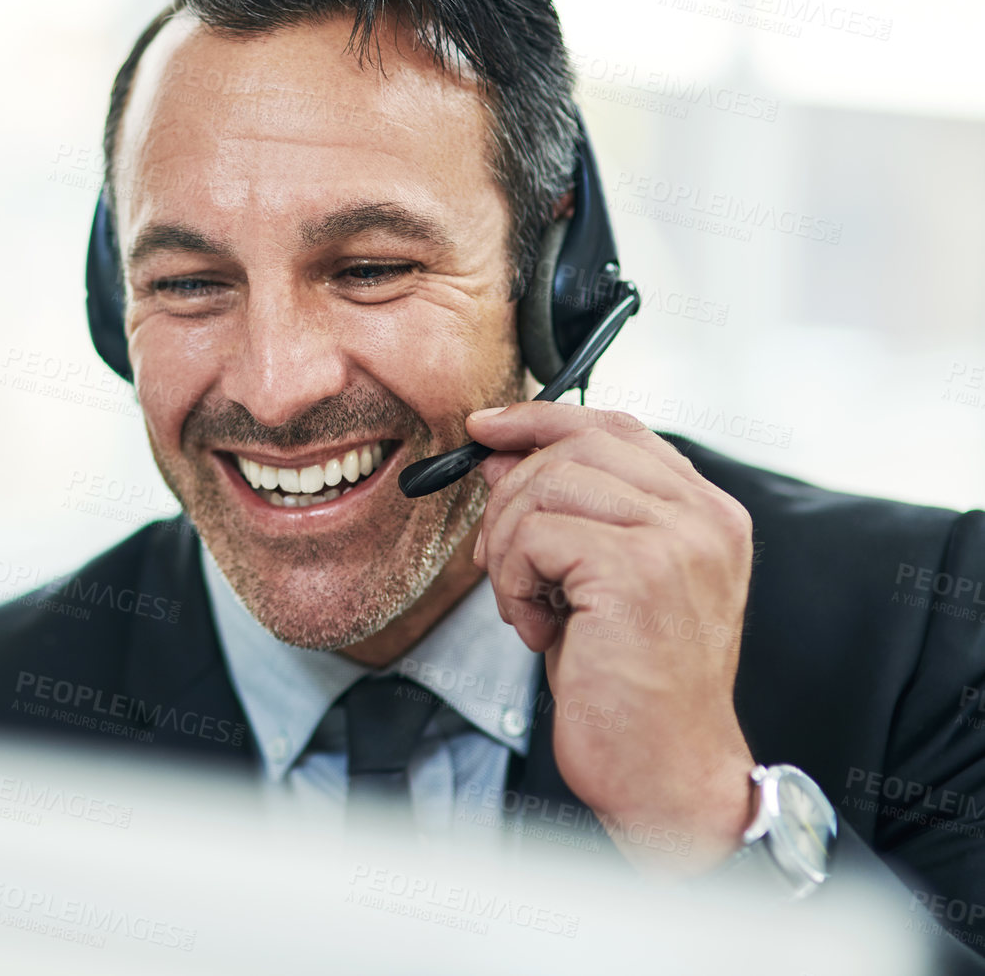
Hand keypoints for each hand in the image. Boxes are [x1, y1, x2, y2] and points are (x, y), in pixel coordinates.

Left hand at [467, 402, 756, 874]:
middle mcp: (703, 518)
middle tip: (499, 557)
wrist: (665, 773)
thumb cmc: (632, 691)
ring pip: (546, 484)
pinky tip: (539, 626)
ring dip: (509, 546)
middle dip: (511, 492)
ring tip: (529, 604)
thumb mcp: (598, 582)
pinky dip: (514, 581)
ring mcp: (675, 540)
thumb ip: (568, 513)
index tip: (487, 430)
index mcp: (707, 514)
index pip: (616, 427)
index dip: (542, 420)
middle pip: (577, 443)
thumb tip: (503, 453)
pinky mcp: (635, 571)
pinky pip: (534, 535)